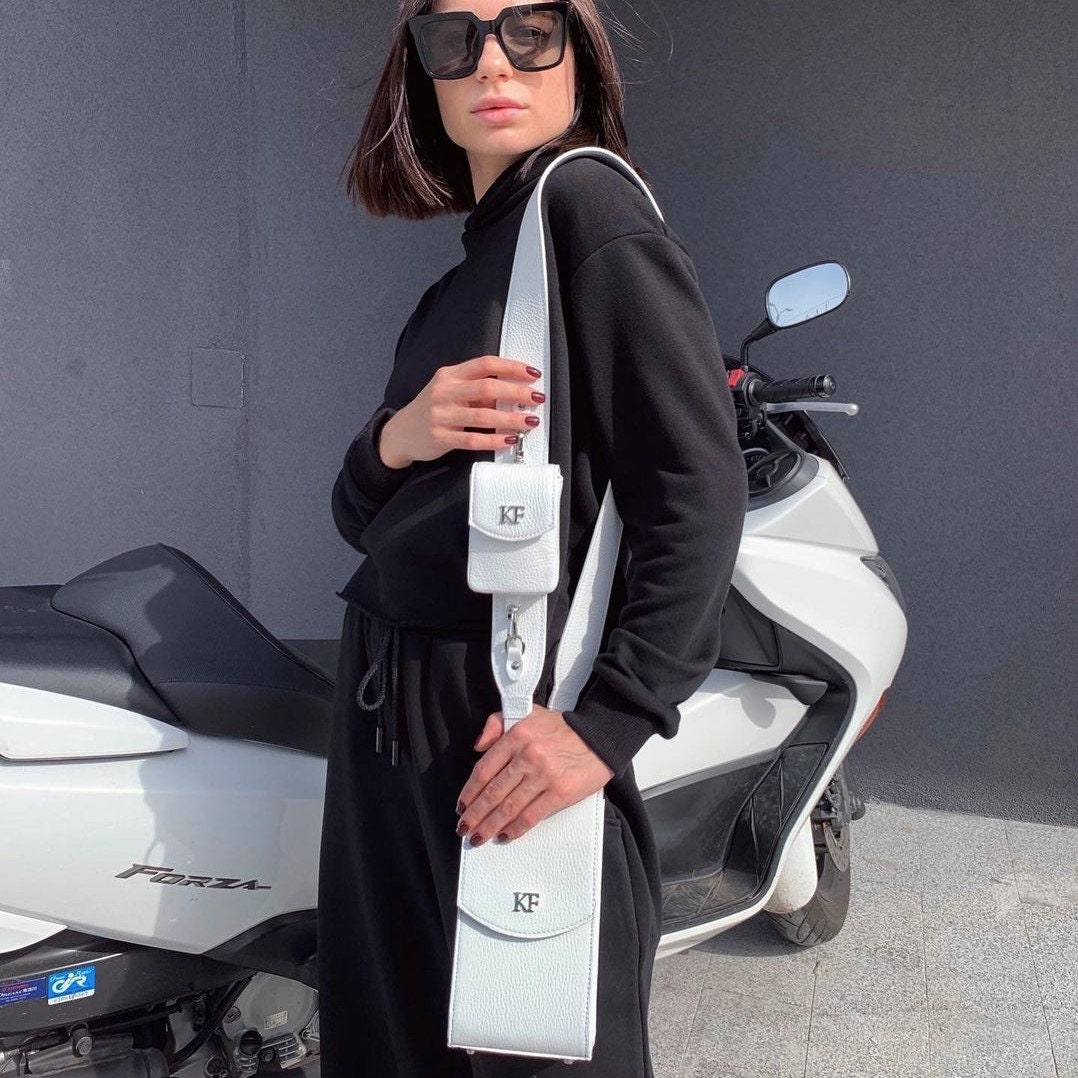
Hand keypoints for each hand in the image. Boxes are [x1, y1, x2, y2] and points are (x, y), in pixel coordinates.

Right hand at [378, 355, 544, 467]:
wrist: (401, 433)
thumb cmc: (433, 409)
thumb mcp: (449, 390)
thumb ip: (476, 389)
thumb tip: (513, 392)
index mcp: (450, 375)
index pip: (485, 364)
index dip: (512, 367)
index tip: (533, 374)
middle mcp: (444, 392)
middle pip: (487, 388)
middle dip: (516, 392)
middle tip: (537, 398)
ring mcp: (441, 416)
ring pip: (482, 416)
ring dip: (510, 419)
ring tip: (530, 421)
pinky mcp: (440, 438)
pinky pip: (473, 440)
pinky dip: (494, 440)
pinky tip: (509, 439)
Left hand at [455, 704, 614, 844]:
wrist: (599, 737)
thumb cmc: (561, 728)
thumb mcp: (527, 714)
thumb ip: (497, 723)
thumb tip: (477, 746)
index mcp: (517, 735)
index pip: (485, 768)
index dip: (470, 791)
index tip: (461, 805)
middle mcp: (528, 755)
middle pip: (493, 792)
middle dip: (475, 815)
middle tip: (464, 828)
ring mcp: (544, 775)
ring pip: (509, 807)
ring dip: (490, 825)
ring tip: (478, 837)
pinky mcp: (560, 792)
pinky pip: (532, 815)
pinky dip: (515, 828)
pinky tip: (505, 835)